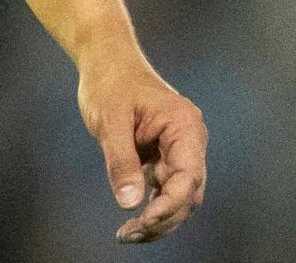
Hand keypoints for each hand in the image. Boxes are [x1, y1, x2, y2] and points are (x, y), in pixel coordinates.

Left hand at [77, 55, 206, 243]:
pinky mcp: (165, 157)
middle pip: (188, 193)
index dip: (169, 205)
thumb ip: (120, 160)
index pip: (188, 176)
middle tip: (128, 234)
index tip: (144, 220)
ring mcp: (180, 150)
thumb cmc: (109, 83)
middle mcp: (189, 140)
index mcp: (185, 126)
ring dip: (158, 219)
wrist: (106, 62)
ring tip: (127, 234)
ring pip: (179, 196)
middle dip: (163, 219)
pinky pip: (166, 190)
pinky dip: (152, 208)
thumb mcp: (109, 119)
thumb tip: (130, 202)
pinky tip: (134, 222)